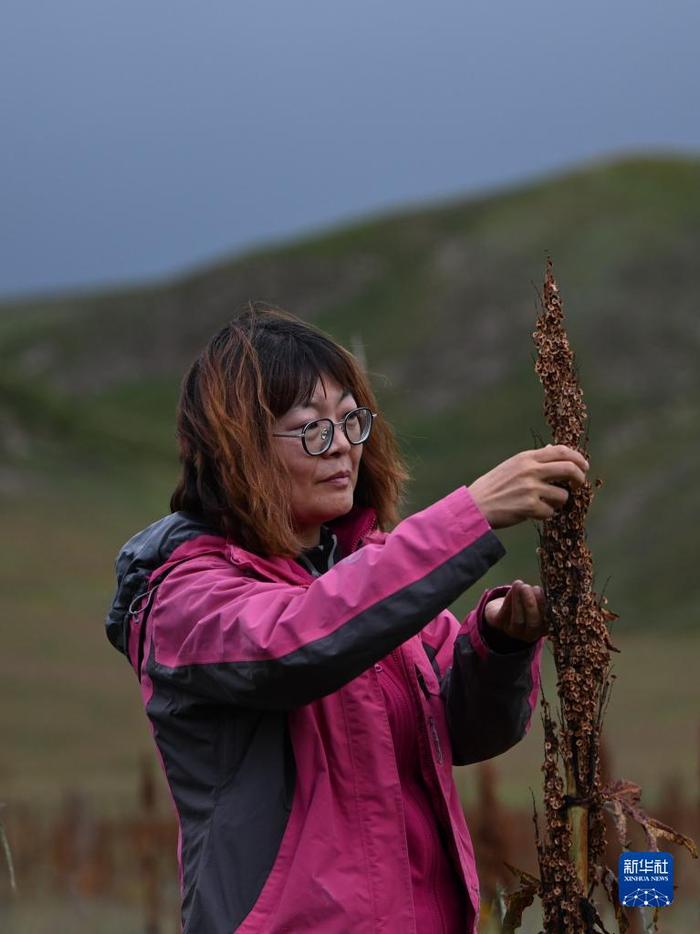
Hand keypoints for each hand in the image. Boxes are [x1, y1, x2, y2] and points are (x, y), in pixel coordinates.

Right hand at [468, 443, 589, 529]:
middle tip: (580, 485)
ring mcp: (531, 488)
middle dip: (580, 478)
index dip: (577, 458)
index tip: (583, 466)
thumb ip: (533, 459)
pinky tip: (532, 513)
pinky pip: (550, 512)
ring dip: (558, 502)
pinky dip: (545, 515)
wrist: (475, 506)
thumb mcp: (511, 466)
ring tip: (545, 504)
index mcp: (526, 458)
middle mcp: (530, 470)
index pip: (561, 451)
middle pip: (569, 468)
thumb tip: (552, 448)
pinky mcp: (529, 507)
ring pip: (563, 495)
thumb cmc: (493, 487)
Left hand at [483, 580, 546, 642]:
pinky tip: (515, 587)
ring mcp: (513, 631)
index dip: (547, 608)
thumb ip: (542, 599)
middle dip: (532, 604)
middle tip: (533, 588)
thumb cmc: (526, 605)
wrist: (502, 613)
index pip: (548, 622)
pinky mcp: (499, 624)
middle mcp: (529, 634)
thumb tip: (547, 588)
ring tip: (521, 584)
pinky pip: (504, 612)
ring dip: (519, 600)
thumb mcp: (537, 604)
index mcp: (543, 629)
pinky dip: (510, 598)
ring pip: (517, 618)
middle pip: (533, 623)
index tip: (547, 593)